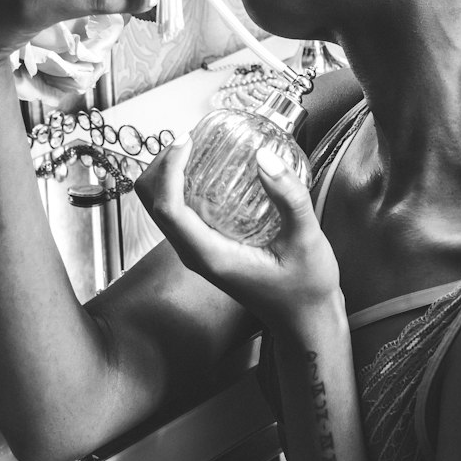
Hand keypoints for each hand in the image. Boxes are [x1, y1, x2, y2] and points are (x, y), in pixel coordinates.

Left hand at [135, 135, 343, 338]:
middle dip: (162, 167)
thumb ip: (289, 198)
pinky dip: (183, 186)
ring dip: (169, 175)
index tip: (187, 141)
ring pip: (163, 207)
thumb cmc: (306, 289)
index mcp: (211, 256)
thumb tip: (265, 157)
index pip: (168, 208)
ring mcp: (199, 252)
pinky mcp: (208, 247)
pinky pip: (180, 212)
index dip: (168, 170)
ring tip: (197, 148)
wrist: (305, 321)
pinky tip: (210, 170)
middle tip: (191, 139)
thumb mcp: (307, 240)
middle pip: (153, 204)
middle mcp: (196, 254)